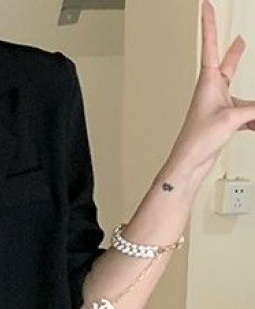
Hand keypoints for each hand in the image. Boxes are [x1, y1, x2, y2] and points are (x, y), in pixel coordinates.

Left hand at [166, 0, 254, 181]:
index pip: (211, 46)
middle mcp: (212, 91)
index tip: (206, 5)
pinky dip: (254, 121)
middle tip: (241, 39)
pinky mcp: (223, 121)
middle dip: (235, 53)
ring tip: (253, 118)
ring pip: (244, 97)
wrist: (188, 165)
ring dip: (253, 107)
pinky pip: (246, 115)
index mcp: (208, 82)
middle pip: (228, 66)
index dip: (209, 25)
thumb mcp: (232, 118)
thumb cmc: (196, 141)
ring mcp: (218, 106)